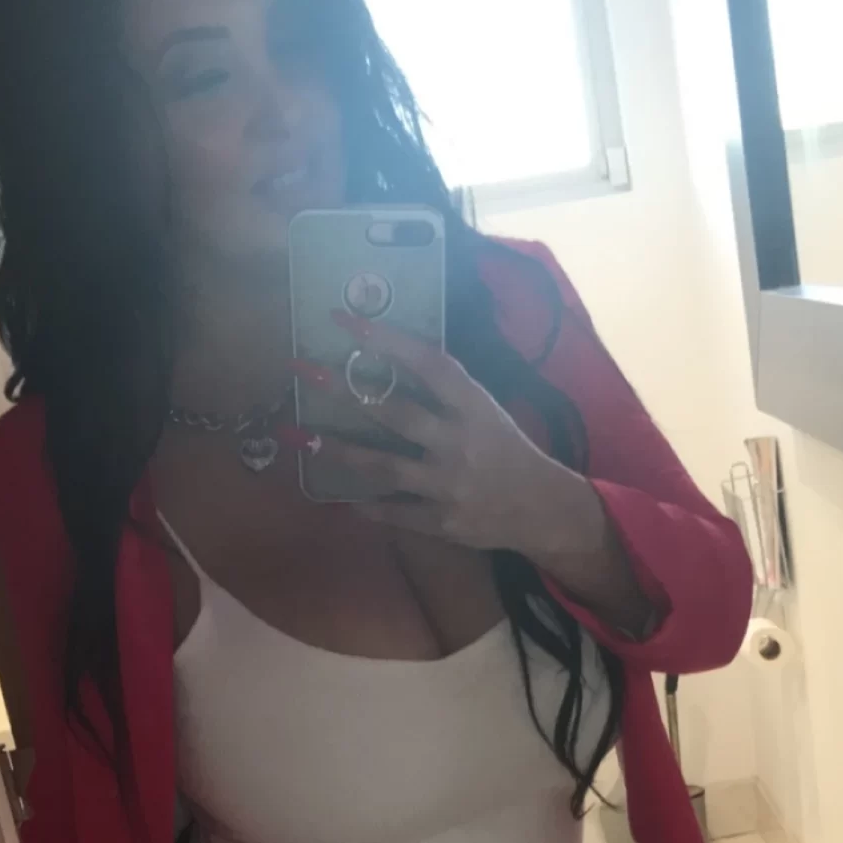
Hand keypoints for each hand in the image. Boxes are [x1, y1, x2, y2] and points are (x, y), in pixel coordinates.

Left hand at [296, 313, 599, 558]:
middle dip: (346, 391)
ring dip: (340, 451)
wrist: (541, 507)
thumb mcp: (485, 410)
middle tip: (306, 372)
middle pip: (395, 413)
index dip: (388, 340)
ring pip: (385, 466)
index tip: (347, 322)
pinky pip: (397, 513)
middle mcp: (459, 442)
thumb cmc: (506, 449)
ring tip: (302, 438)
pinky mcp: (443, 521)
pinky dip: (370, 508)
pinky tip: (344, 501)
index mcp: (473, 406)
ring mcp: (449, 484)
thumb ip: (446, 392)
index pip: (428, 364)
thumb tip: (393, 358)